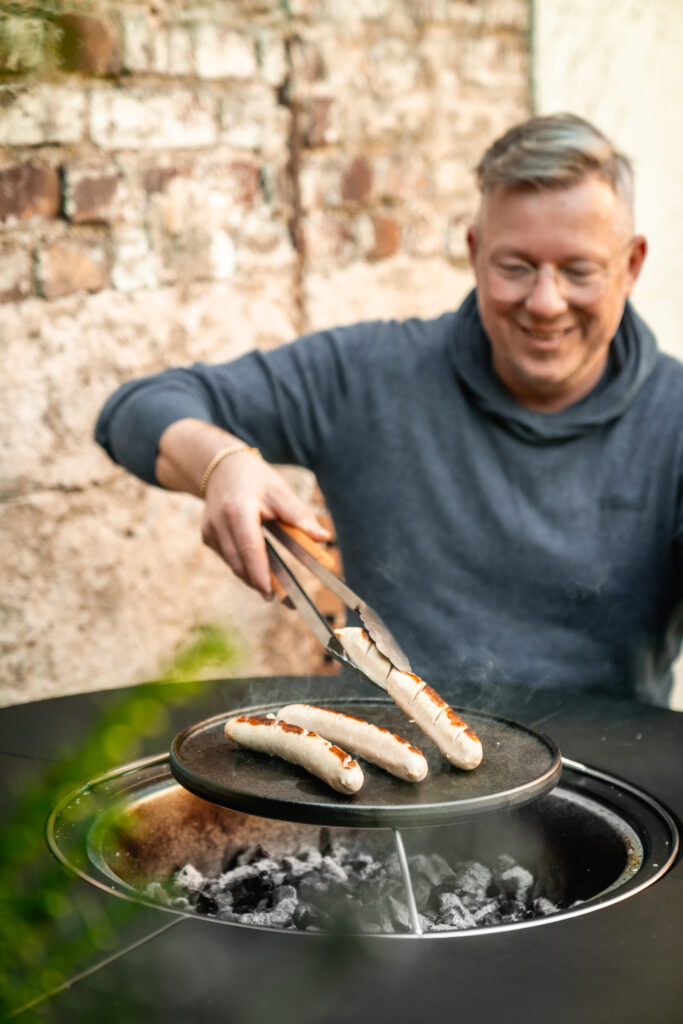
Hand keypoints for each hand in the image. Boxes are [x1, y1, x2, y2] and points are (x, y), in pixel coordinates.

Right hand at [156, 419, 330, 597]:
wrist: (221, 468)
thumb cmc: (256, 479)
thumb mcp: (280, 491)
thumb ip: (300, 517)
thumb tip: (324, 538)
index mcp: (238, 509)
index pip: (249, 547)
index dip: (259, 572)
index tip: (272, 592)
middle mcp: (218, 522)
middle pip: (239, 563)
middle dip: (260, 583)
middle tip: (284, 600)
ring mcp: (210, 532)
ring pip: (234, 565)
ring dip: (253, 578)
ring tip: (278, 593)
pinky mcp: (207, 538)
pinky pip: (229, 559)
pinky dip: (246, 567)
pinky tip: (260, 572)